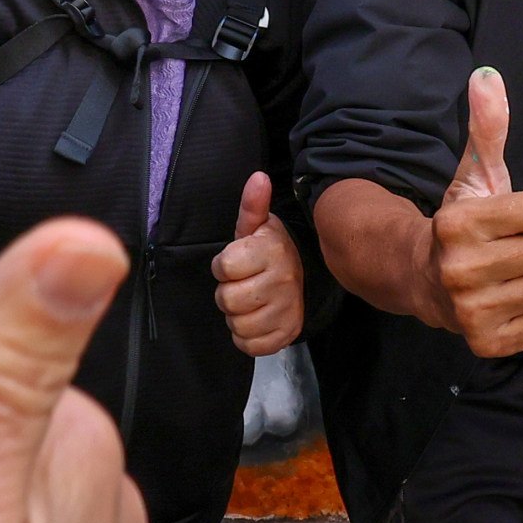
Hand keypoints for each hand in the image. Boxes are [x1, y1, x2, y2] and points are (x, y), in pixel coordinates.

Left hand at [210, 171, 303, 356]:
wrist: (301, 276)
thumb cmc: (267, 251)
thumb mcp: (256, 226)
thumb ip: (252, 204)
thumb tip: (258, 177)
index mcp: (270, 252)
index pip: (223, 267)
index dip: (222, 266)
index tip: (234, 262)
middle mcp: (282, 282)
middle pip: (227, 300)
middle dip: (226, 292)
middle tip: (240, 284)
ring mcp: (287, 310)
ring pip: (237, 325)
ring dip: (235, 316)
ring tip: (247, 301)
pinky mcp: (287, 333)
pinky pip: (250, 346)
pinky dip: (245, 337)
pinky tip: (254, 319)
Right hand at [432, 69, 522, 357]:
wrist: (422, 281)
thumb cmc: (461, 226)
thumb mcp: (473, 176)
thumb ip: (486, 129)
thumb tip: (488, 75)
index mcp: (459, 223)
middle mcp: (461, 269)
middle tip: (522, 251)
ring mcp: (473, 311)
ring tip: (521, 276)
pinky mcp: (488, 343)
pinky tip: (518, 301)